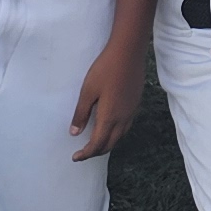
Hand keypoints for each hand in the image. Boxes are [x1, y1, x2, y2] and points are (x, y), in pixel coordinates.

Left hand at [69, 27, 148, 159]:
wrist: (128, 53)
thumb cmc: (105, 70)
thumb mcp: (87, 91)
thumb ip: (81, 113)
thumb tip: (75, 133)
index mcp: (109, 117)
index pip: (97, 144)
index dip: (86, 154)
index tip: (75, 157)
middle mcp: (123, 119)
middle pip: (110, 144)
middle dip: (96, 152)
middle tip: (83, 153)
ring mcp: (131, 111)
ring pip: (119, 136)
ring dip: (107, 143)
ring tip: (95, 143)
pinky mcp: (135, 104)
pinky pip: (125, 126)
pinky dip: (115, 134)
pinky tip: (109, 127)